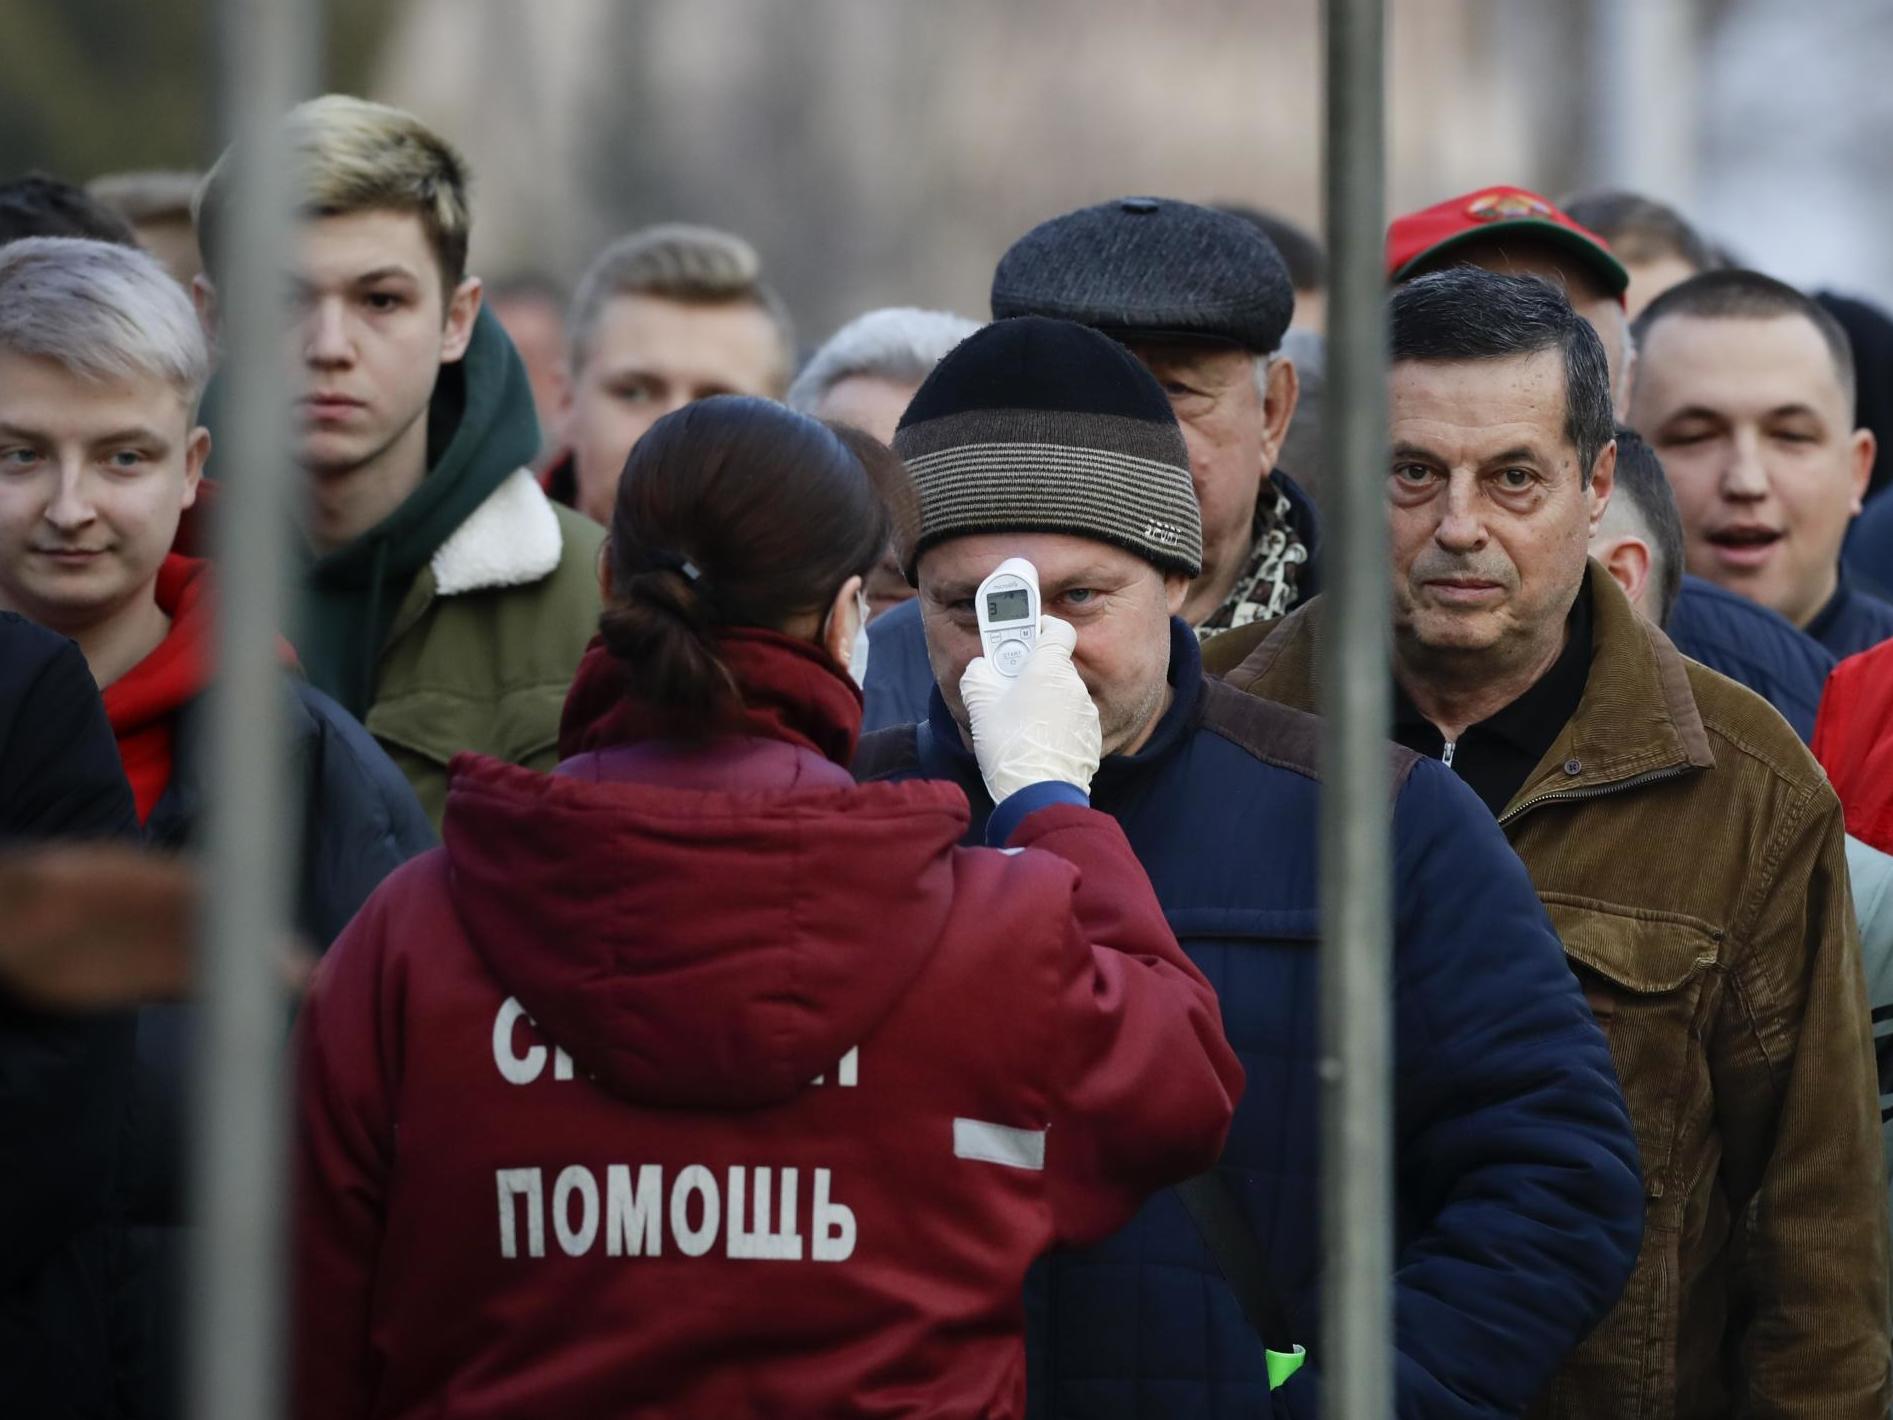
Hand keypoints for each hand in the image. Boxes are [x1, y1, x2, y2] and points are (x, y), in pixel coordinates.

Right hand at [960, 615, 1101, 801]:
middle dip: (1032, 673)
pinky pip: (1071, 720)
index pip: (1058, 629)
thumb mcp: (979, 704)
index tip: (1023, 638)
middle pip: (1053, 666)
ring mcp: (1086, 712)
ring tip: (1019, 723)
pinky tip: (1036, 742)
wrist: (1038, 794)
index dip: (1041, 628)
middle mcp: (1074, 685)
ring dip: (1043, 700)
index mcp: (1049, 668)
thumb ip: (979, 673)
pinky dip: (1055, 725)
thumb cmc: (1009, 746)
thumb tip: (982, 667)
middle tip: (1007, 690)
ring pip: (1062, 694)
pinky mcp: (1090, 737)